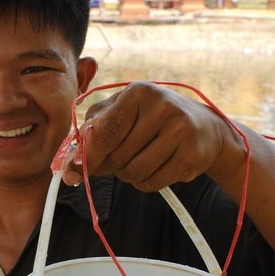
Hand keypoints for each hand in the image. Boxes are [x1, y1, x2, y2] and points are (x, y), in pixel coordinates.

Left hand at [63, 81, 234, 191]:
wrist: (206, 129)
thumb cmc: (153, 121)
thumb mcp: (125, 113)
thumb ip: (93, 132)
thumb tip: (68, 168)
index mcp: (140, 92)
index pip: (104, 131)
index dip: (86, 156)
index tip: (74, 172)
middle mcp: (162, 107)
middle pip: (117, 156)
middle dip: (110, 165)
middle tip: (117, 161)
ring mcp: (180, 131)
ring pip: (133, 172)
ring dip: (128, 175)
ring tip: (138, 161)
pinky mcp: (191, 156)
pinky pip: (152, 183)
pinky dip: (145, 183)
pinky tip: (155, 168)